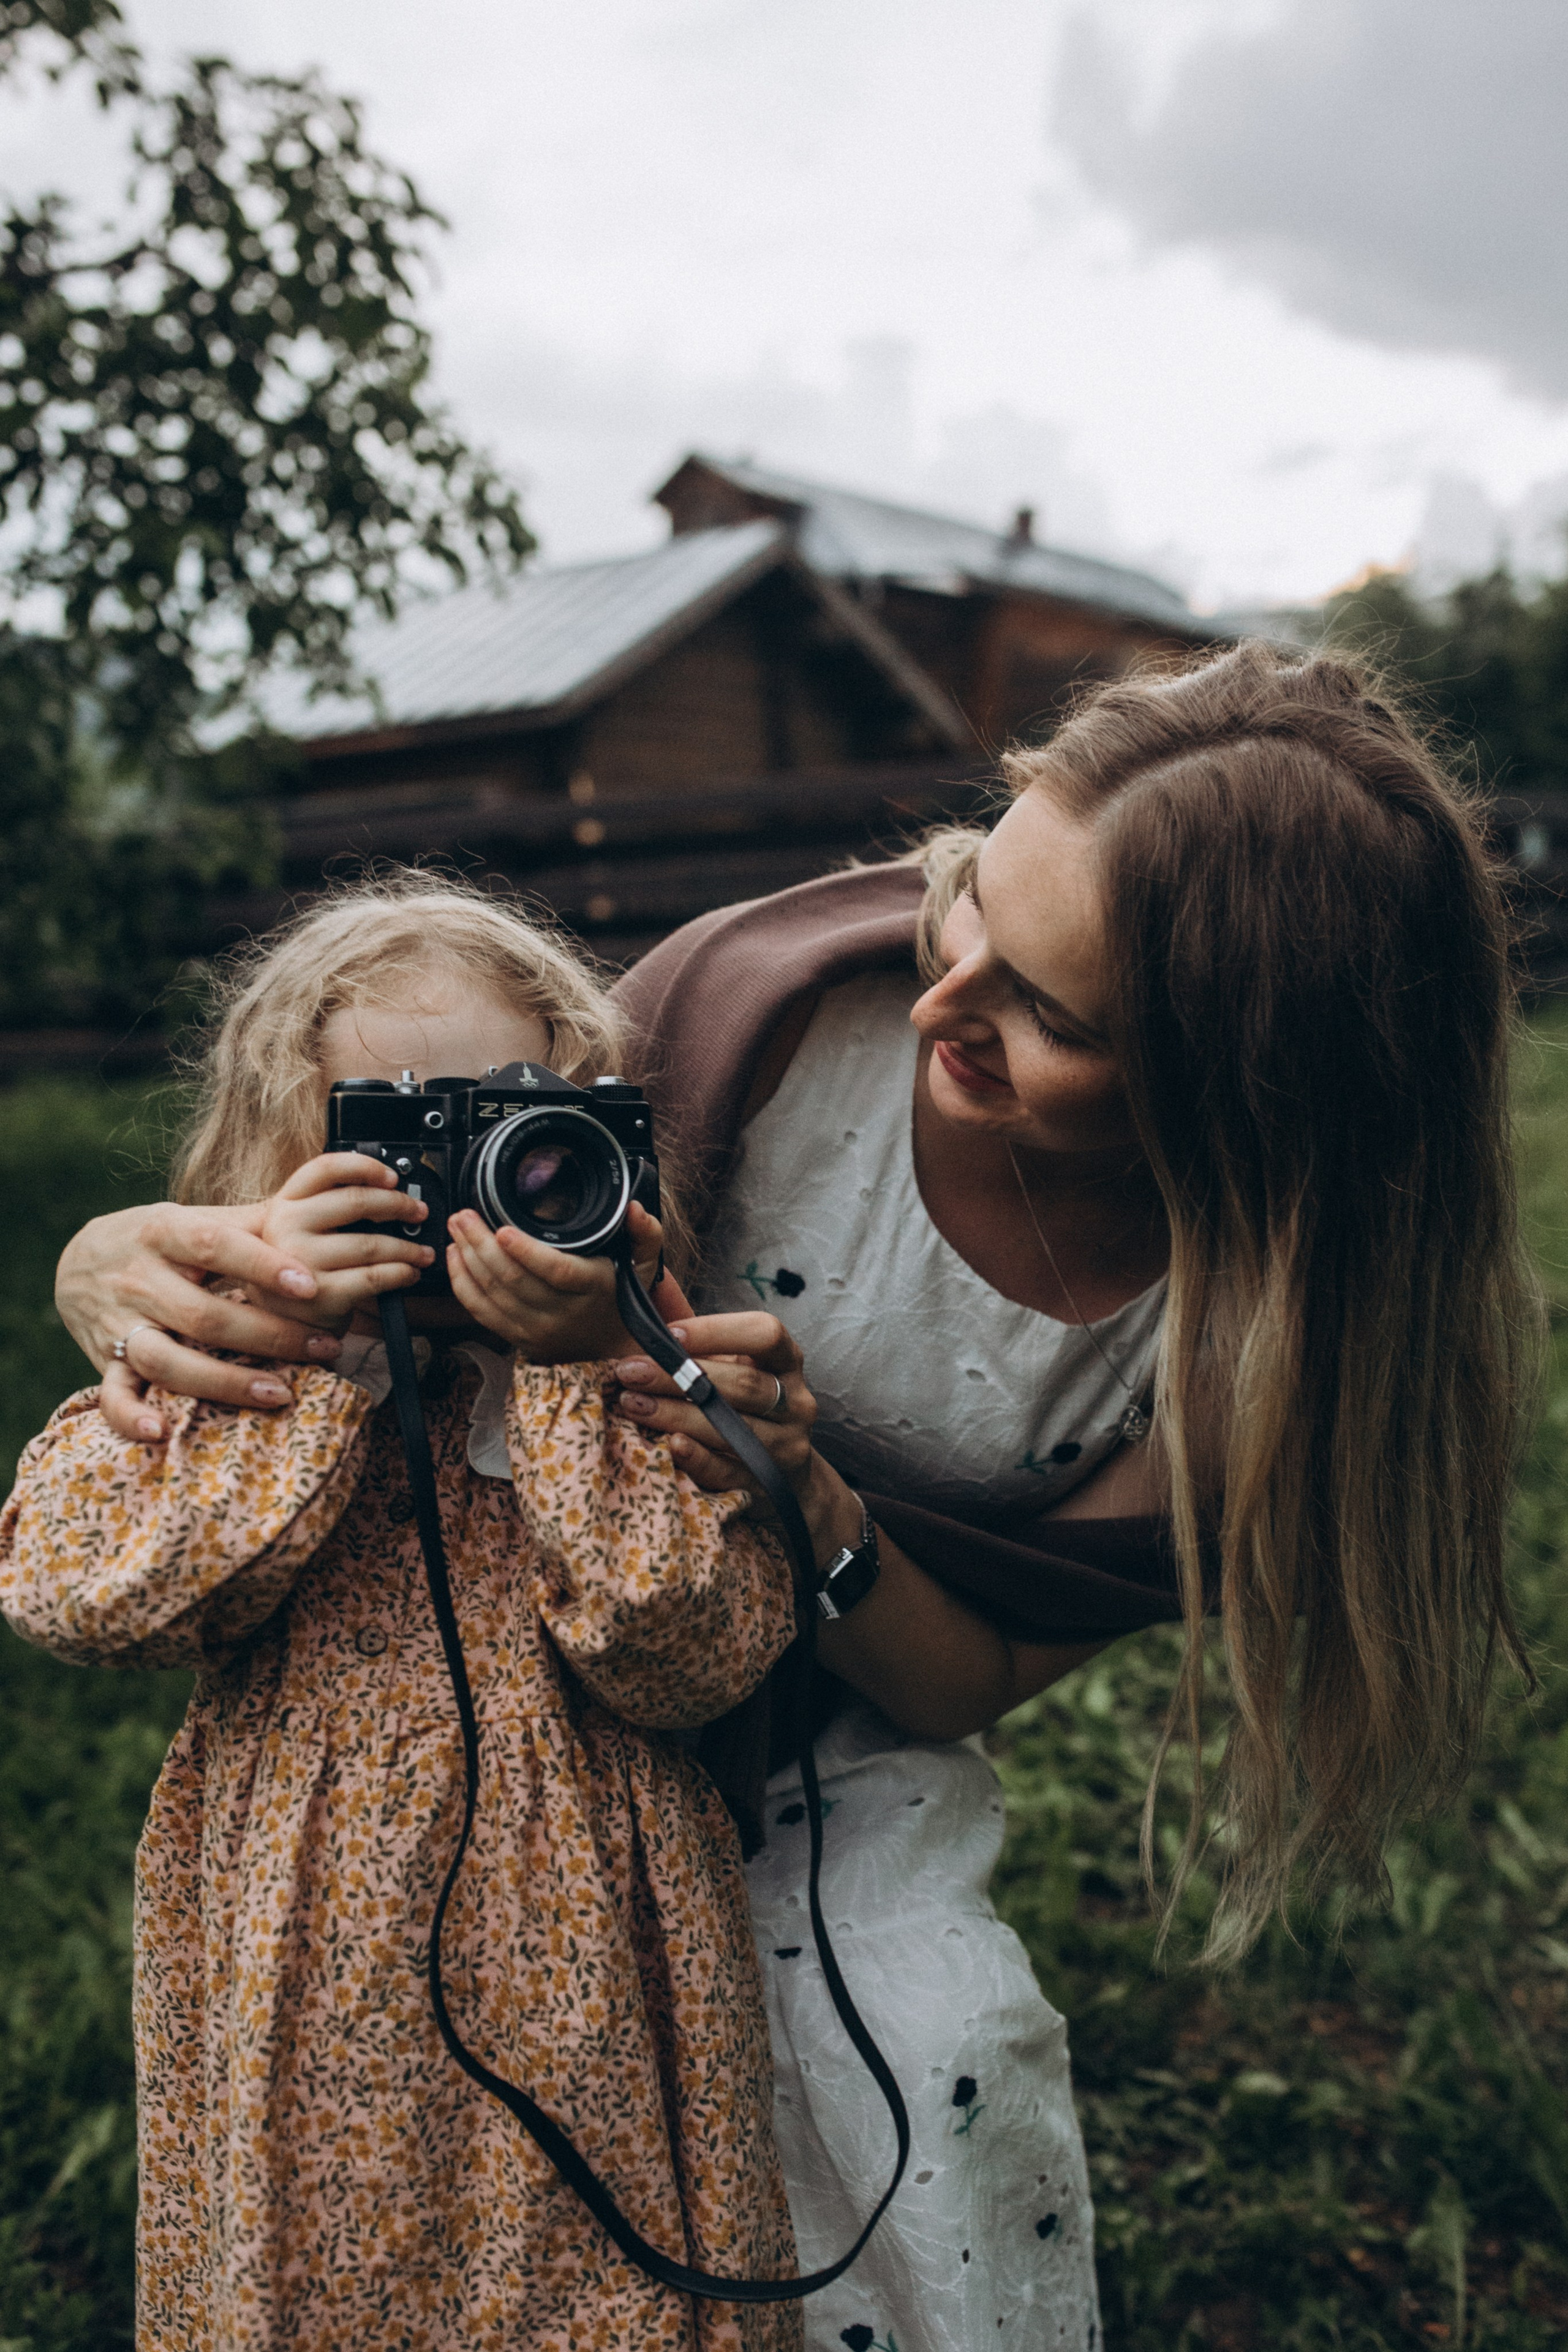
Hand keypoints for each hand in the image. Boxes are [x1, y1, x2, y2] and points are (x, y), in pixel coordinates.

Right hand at [58, 1198, 351, 1443]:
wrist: (75, 1258)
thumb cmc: (155, 1239)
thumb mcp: (191, 1217)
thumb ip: (248, 1221)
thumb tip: (319, 1216)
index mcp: (163, 1233)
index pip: (214, 1246)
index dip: (263, 1266)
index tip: (311, 1286)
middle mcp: (138, 1280)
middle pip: (203, 1314)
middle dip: (269, 1336)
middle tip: (326, 1347)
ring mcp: (119, 1324)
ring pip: (166, 1360)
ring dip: (224, 1382)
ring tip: (281, 1393)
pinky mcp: (103, 1361)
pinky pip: (111, 1394)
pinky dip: (130, 1416)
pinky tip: (162, 1432)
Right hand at [257, 1154, 435, 1328]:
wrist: (283, 1318)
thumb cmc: (301, 1267)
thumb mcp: (302, 1228)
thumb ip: (329, 1203)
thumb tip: (391, 1189)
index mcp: (284, 1203)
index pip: (326, 1168)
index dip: (366, 1166)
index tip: (393, 1177)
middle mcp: (286, 1227)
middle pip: (356, 1201)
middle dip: (399, 1205)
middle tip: (418, 1212)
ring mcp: (302, 1262)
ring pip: (372, 1243)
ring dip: (408, 1248)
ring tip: (423, 1252)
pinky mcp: (321, 1294)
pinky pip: (375, 1276)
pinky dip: (401, 1273)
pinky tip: (409, 1273)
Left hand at [445, 1201, 670, 1360]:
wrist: (613, 1345)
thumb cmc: (623, 1295)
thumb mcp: (644, 1262)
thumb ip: (646, 1232)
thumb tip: (633, 1208)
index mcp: (592, 1288)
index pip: (556, 1271)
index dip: (526, 1252)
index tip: (502, 1229)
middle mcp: (563, 1313)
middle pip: (513, 1281)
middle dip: (481, 1245)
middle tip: (464, 1215)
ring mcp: (537, 1329)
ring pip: (493, 1295)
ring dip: (467, 1259)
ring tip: (457, 1228)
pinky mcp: (518, 1338)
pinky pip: (481, 1313)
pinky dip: (462, 1285)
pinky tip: (455, 1258)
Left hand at [610, 1310, 861, 1565]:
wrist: (785, 1469)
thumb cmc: (742, 1400)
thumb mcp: (731, 1361)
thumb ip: (697, 1331)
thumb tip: (651, 1281)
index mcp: (788, 1360)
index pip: (765, 1333)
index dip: (718, 1331)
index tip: (669, 1334)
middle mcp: (796, 1400)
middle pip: (745, 1384)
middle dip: (681, 1376)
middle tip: (629, 1371)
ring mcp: (787, 1444)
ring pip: (736, 1428)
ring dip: (678, 1415)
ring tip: (632, 1403)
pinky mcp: (769, 1482)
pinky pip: (731, 1471)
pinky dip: (699, 1459)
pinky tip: (669, 1445)